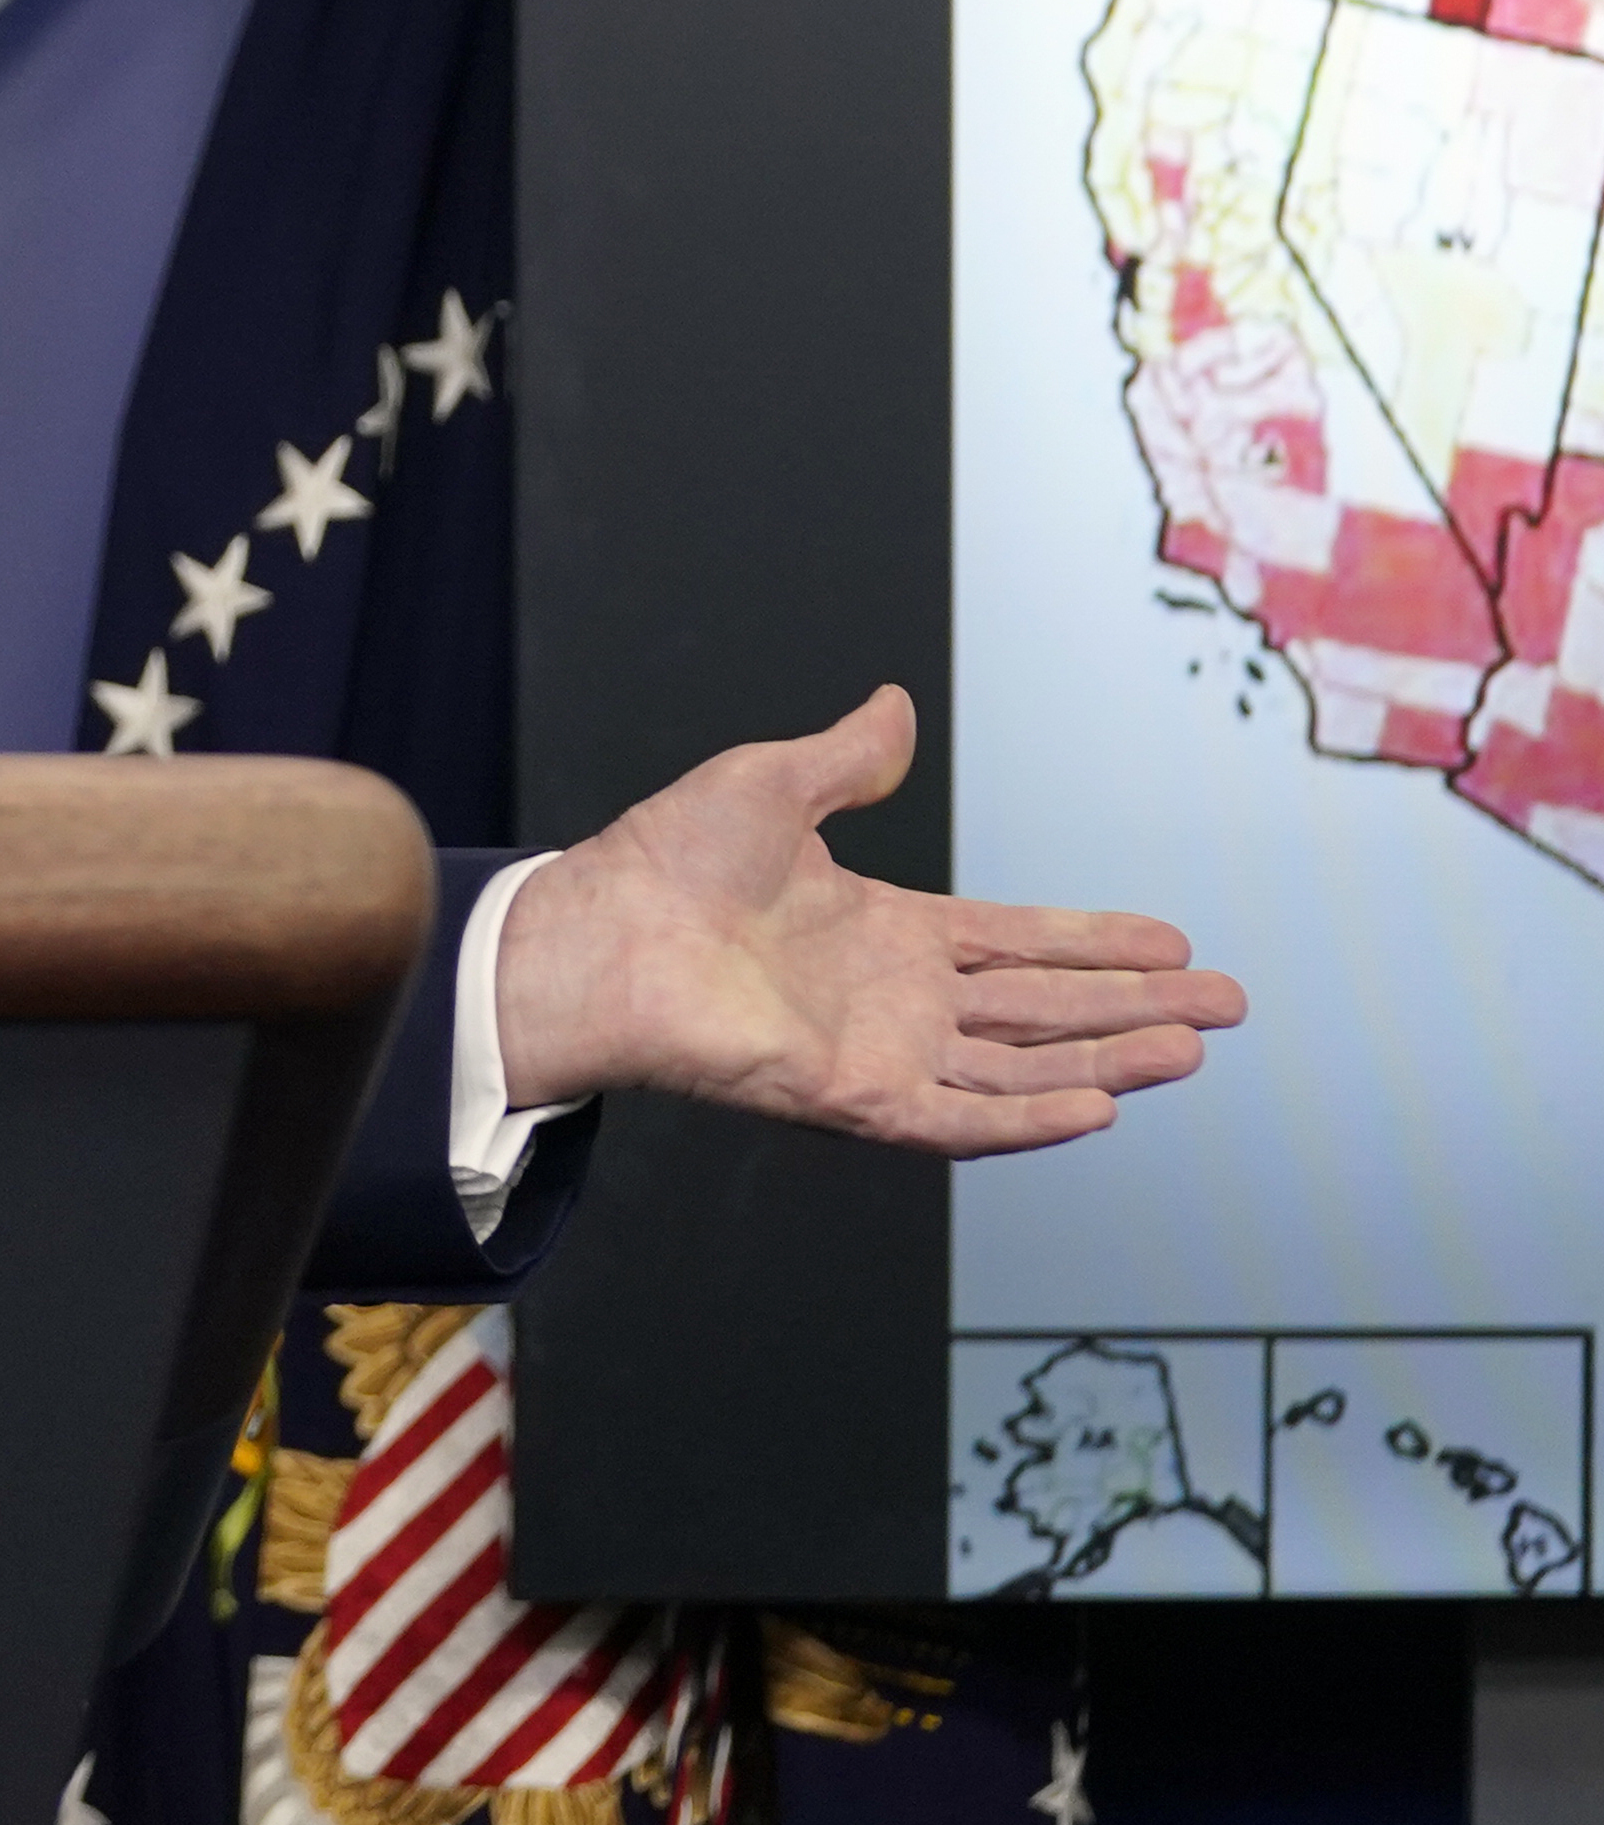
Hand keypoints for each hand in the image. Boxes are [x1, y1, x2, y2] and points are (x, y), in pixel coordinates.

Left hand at [494, 683, 1243, 1153]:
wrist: (596, 930)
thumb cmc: (663, 862)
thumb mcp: (770, 784)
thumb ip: (845, 757)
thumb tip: (894, 707)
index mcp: (885, 929)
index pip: (1018, 940)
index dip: (1097, 942)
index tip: (1175, 942)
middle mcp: (895, 998)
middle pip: (1043, 1008)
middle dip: (1135, 1006)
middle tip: (1228, 1005)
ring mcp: (879, 1051)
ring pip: (1021, 1065)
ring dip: (1107, 1059)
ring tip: (1191, 1049)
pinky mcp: (851, 1096)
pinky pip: (958, 1117)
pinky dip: (1027, 1117)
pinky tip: (1098, 1105)